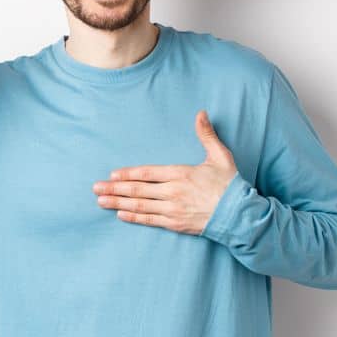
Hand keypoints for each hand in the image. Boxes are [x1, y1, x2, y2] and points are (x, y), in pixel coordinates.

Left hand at [91, 110, 238, 234]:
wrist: (241, 215)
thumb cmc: (230, 185)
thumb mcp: (220, 156)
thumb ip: (207, 135)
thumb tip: (201, 113)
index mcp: (181, 174)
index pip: (147, 174)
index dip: (127, 174)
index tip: (112, 174)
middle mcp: (173, 192)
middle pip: (138, 190)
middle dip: (114, 189)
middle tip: (95, 188)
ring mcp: (173, 209)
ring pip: (140, 206)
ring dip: (118, 203)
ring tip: (101, 201)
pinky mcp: (176, 224)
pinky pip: (150, 220)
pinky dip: (134, 217)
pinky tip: (120, 214)